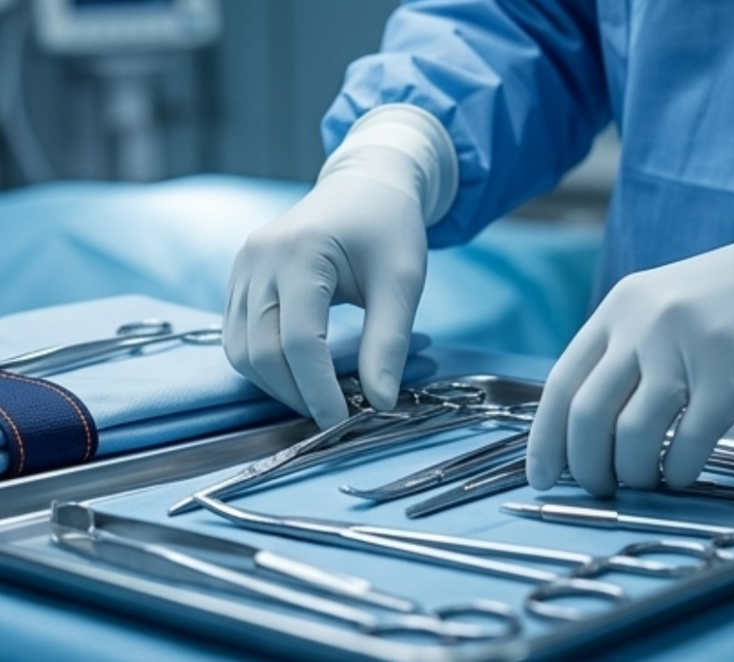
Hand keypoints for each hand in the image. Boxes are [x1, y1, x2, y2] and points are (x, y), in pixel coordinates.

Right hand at [223, 105, 456, 428]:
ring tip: (320, 399)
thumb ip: (388, 341)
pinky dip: (266, 364)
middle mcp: (258, 258)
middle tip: (335, 417)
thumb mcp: (402, 280)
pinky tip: (301, 375)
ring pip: (241, 350)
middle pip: (260, 350)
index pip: (299, 339)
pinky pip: (239, 336)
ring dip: (276, 385)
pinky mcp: (240, 279)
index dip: (318, 388)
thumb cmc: (388, 227)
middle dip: (296, 393)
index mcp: (301, 251)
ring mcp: (242, 267)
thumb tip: (380, 402)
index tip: (343, 421)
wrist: (365, 185)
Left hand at [526, 183, 733, 495]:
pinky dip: (677, 472)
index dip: (545, 440)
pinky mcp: (732, 376)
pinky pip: (687, 444)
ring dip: (632, 474)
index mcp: (618, 309)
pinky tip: (680, 474)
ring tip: (643, 481)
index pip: (562, 384)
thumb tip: (583, 427)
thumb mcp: (660, 306)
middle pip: (588, 416)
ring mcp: (687, 348)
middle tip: (598, 487)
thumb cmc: (732, 301)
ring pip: (632, 436)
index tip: (541, 476)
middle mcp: (644, 325)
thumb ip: (622, 352)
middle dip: (586, 467)